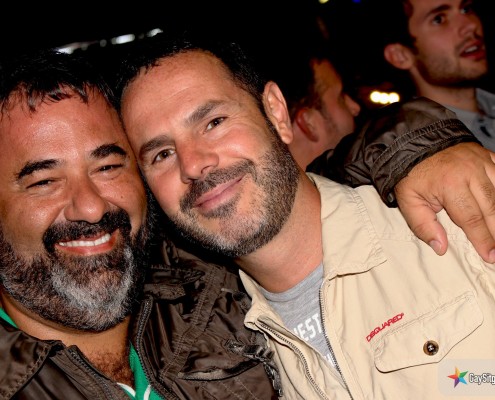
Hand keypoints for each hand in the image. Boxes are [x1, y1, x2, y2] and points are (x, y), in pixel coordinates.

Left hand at [394, 142, 494, 262]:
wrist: (414, 145)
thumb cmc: (412, 176)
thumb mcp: (408, 201)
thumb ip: (423, 225)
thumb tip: (441, 248)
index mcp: (450, 184)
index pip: (471, 218)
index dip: (482, 239)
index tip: (490, 256)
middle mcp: (471, 172)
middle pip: (491, 207)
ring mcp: (482, 162)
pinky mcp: (488, 156)